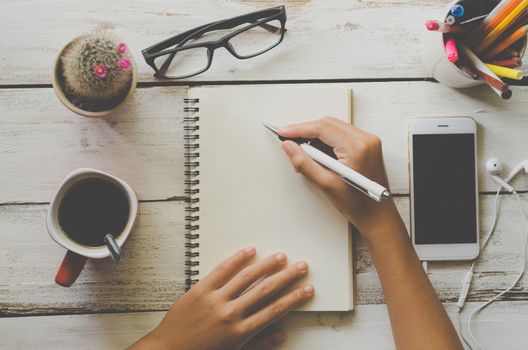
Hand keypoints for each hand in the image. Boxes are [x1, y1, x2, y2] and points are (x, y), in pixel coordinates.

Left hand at [128, 247, 313, 349]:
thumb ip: (259, 343)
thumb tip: (281, 334)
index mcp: (240, 332)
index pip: (274, 310)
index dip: (294, 298)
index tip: (307, 289)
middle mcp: (230, 314)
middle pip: (265, 290)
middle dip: (286, 277)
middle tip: (301, 267)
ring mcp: (214, 300)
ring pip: (246, 277)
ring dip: (266, 265)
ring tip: (280, 256)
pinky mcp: (200, 290)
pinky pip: (221, 271)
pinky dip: (236, 259)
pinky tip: (249, 251)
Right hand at [279, 117, 397, 237]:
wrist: (377, 215)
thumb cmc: (358, 204)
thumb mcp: (326, 184)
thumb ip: (304, 163)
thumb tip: (290, 147)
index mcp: (357, 148)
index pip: (322, 128)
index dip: (300, 129)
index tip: (284, 131)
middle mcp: (366, 140)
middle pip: (328, 124)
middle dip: (306, 130)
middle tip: (289, 139)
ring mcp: (369, 141)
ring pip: (334, 127)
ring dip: (316, 135)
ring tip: (302, 149)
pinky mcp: (367, 145)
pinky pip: (342, 134)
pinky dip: (327, 139)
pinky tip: (318, 151)